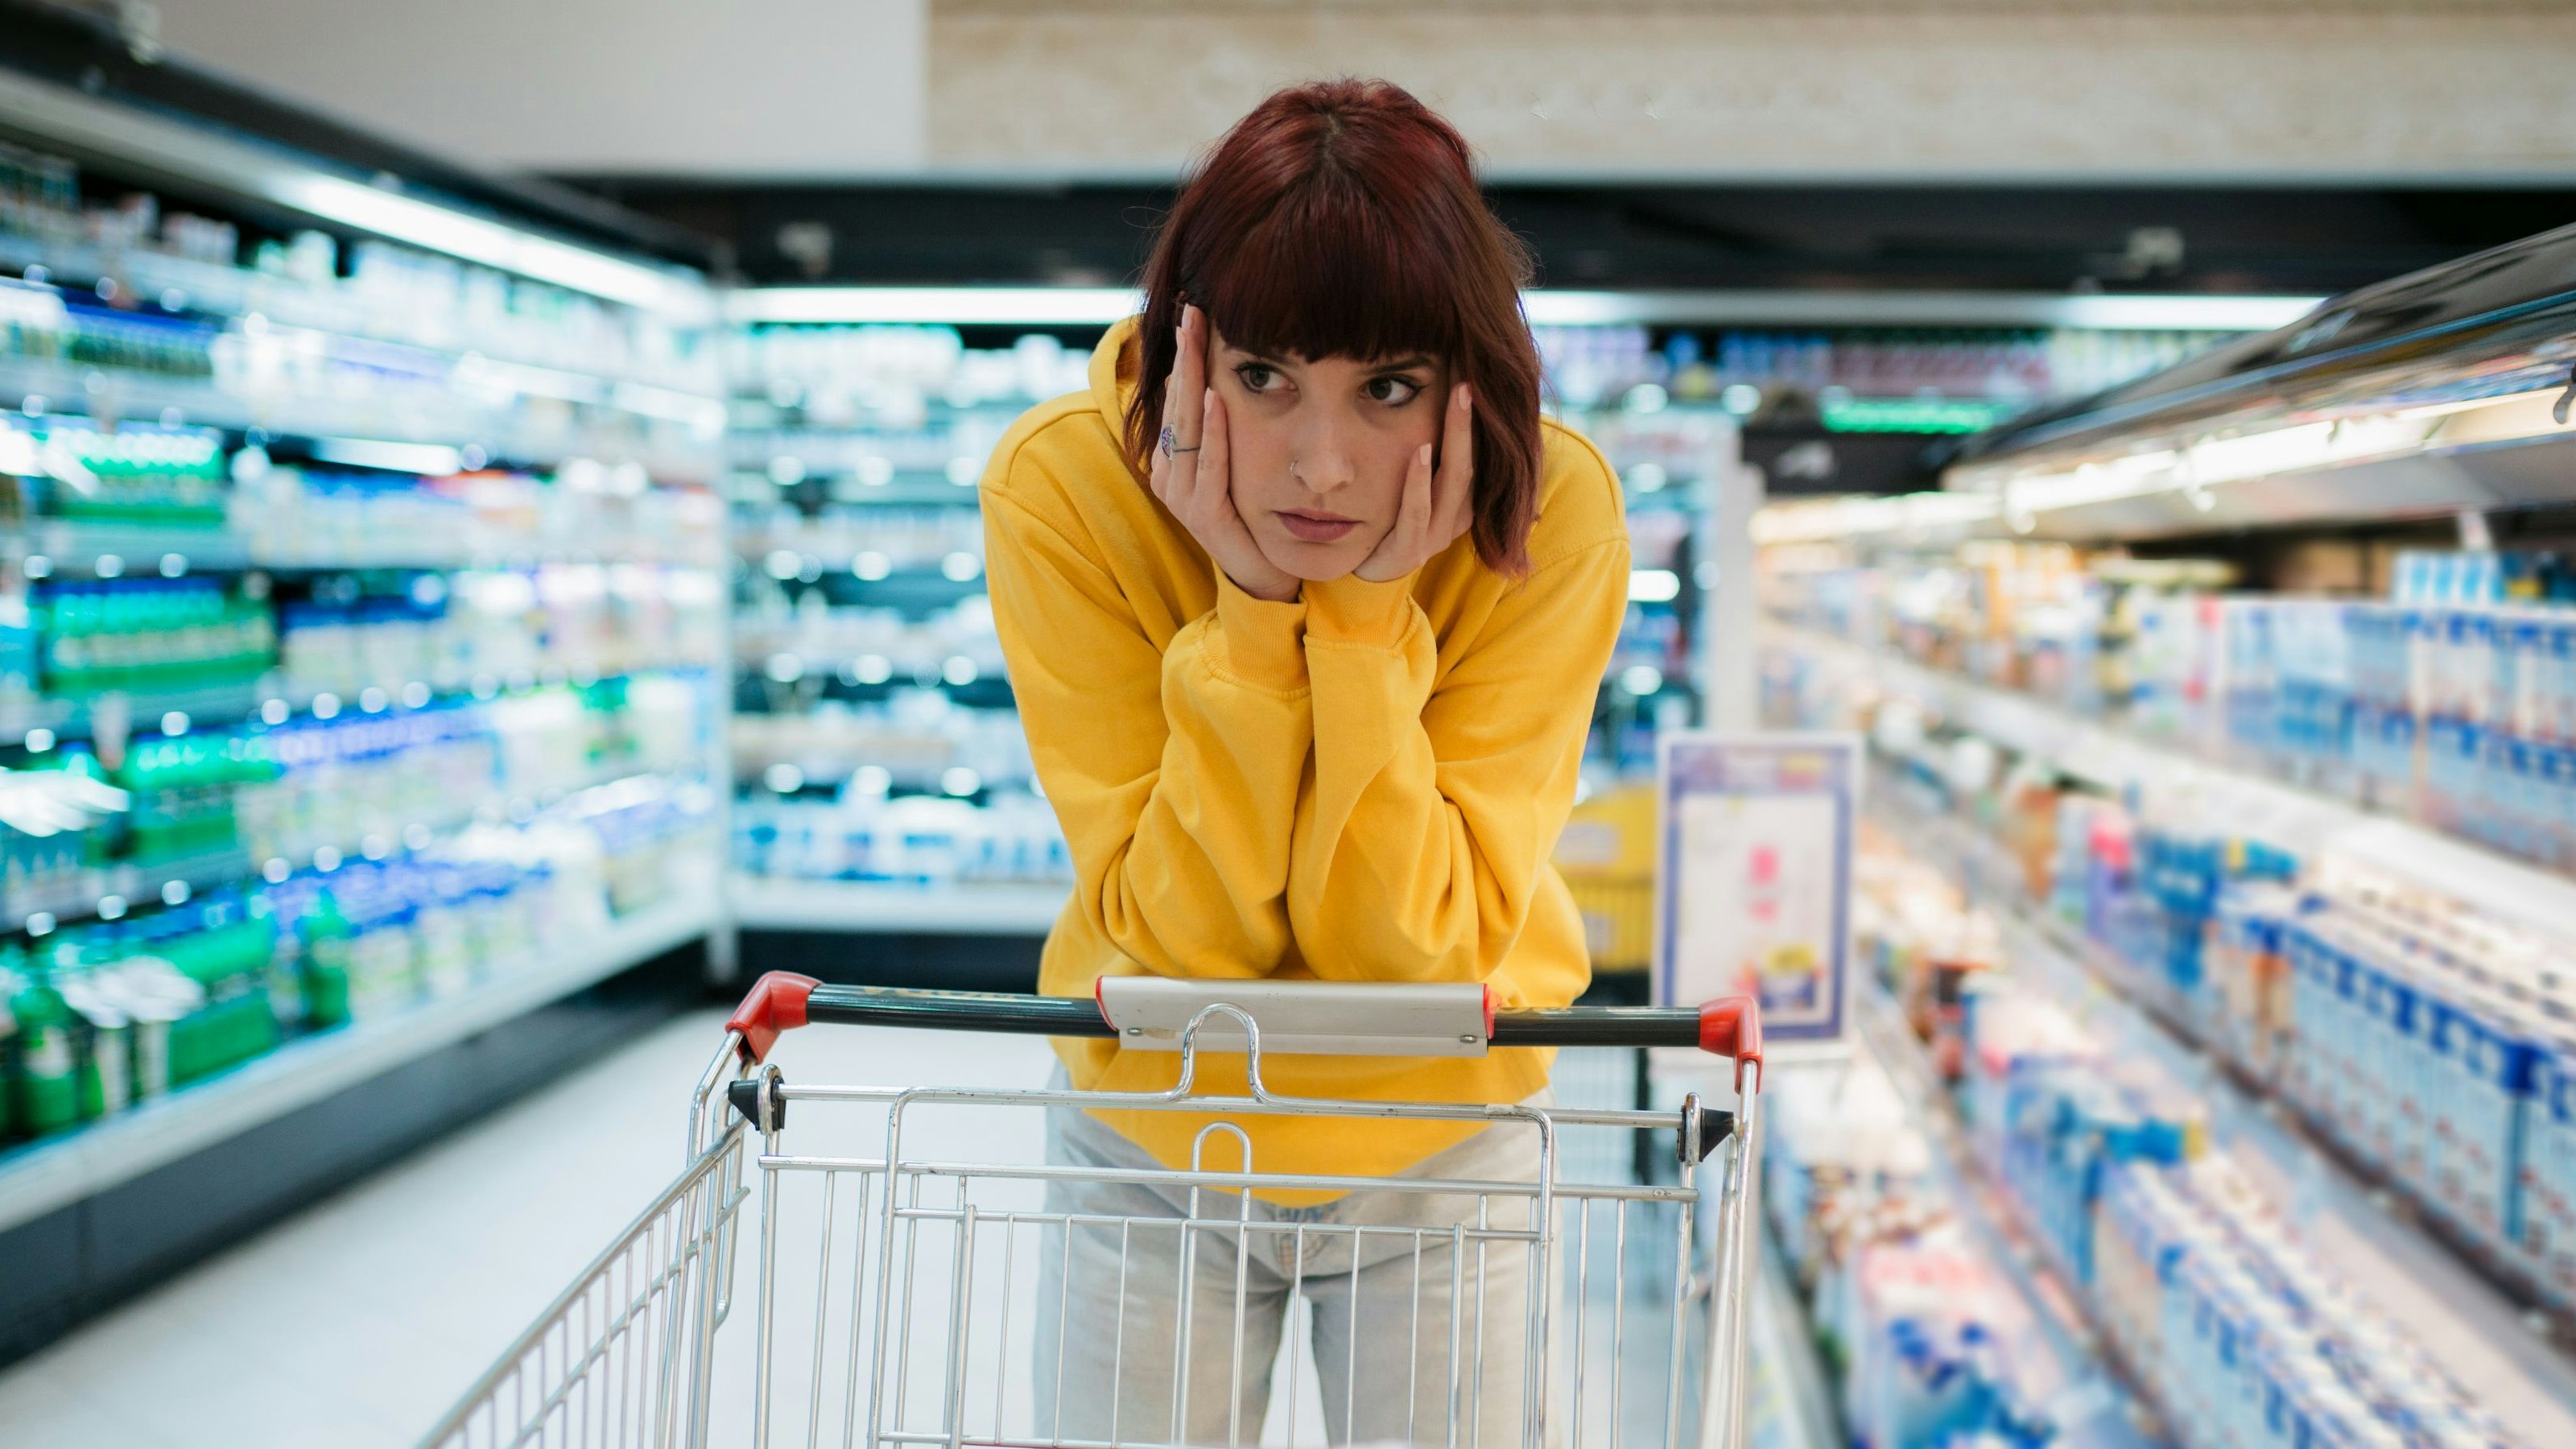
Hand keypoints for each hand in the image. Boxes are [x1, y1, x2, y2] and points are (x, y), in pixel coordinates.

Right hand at [1152, 305, 1300, 602]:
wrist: (1266, 574)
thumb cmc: (1254, 514)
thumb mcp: (1238, 462)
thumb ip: (1227, 425)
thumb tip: (1230, 373)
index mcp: (1172, 457)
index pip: (1174, 394)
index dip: (1182, 354)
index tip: (1192, 311)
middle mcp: (1168, 473)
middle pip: (1174, 403)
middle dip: (1183, 355)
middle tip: (1192, 310)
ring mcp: (1181, 496)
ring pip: (1185, 428)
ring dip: (1191, 383)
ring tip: (1196, 342)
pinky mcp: (1204, 516)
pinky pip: (1207, 468)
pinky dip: (1211, 433)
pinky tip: (1216, 400)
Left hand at [1355, 383, 1473, 582]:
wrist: (1360, 575)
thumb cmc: (1385, 522)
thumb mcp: (1408, 485)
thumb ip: (1423, 452)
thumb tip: (1426, 397)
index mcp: (1459, 501)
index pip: (1477, 454)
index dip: (1477, 419)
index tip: (1470, 378)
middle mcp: (1454, 517)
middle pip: (1471, 462)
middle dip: (1471, 421)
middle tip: (1469, 381)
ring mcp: (1435, 536)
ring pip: (1455, 481)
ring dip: (1456, 439)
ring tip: (1457, 401)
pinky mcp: (1410, 551)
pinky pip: (1418, 512)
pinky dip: (1419, 481)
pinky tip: (1419, 450)